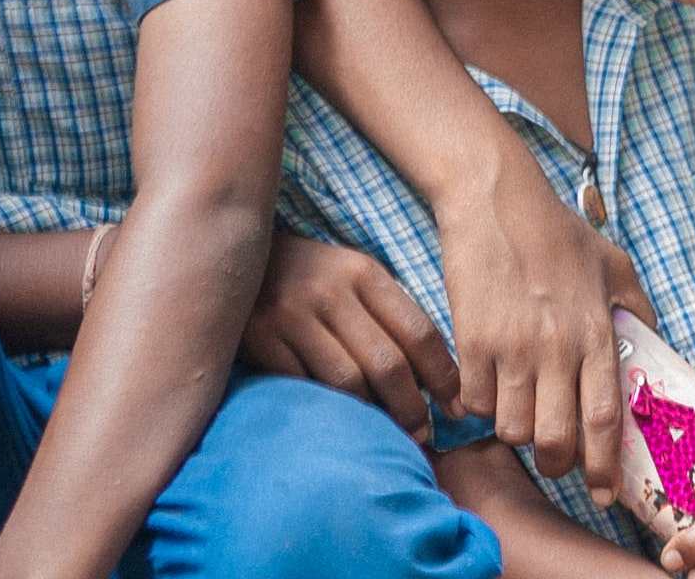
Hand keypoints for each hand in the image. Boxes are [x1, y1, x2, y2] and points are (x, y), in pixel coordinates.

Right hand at [239, 235, 457, 436]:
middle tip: (424, 433)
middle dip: (412, 407)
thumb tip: (432, 376)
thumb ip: (387, 315)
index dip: (443, 376)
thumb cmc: (310, 278)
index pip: (419, 331)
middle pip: (387, 363)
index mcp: (364, 273)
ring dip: (373, 416)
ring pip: (348, 382)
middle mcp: (332, 292)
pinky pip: (304, 387)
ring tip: (388, 435)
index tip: (457, 406)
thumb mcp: (352, 278)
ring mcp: (293, 315)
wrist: (237, 259)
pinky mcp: (261, 339)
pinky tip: (340, 423)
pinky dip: (327, 410)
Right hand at [441, 148, 647, 493]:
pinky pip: (473, 401)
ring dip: (517, 431)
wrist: (496, 200)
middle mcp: (555, 347)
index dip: (605, 466)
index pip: (604, 418)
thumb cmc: (558, 231)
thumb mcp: (614, 264)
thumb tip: (655, 348)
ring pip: (512, 427)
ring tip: (521, 414)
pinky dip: (478, 407)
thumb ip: (637, 310)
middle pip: (555, 439)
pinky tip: (487, 390)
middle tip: (556, 459)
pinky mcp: (471, 340)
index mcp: (595, 332)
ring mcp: (510, 347)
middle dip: (557, 463)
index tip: (605, 494)